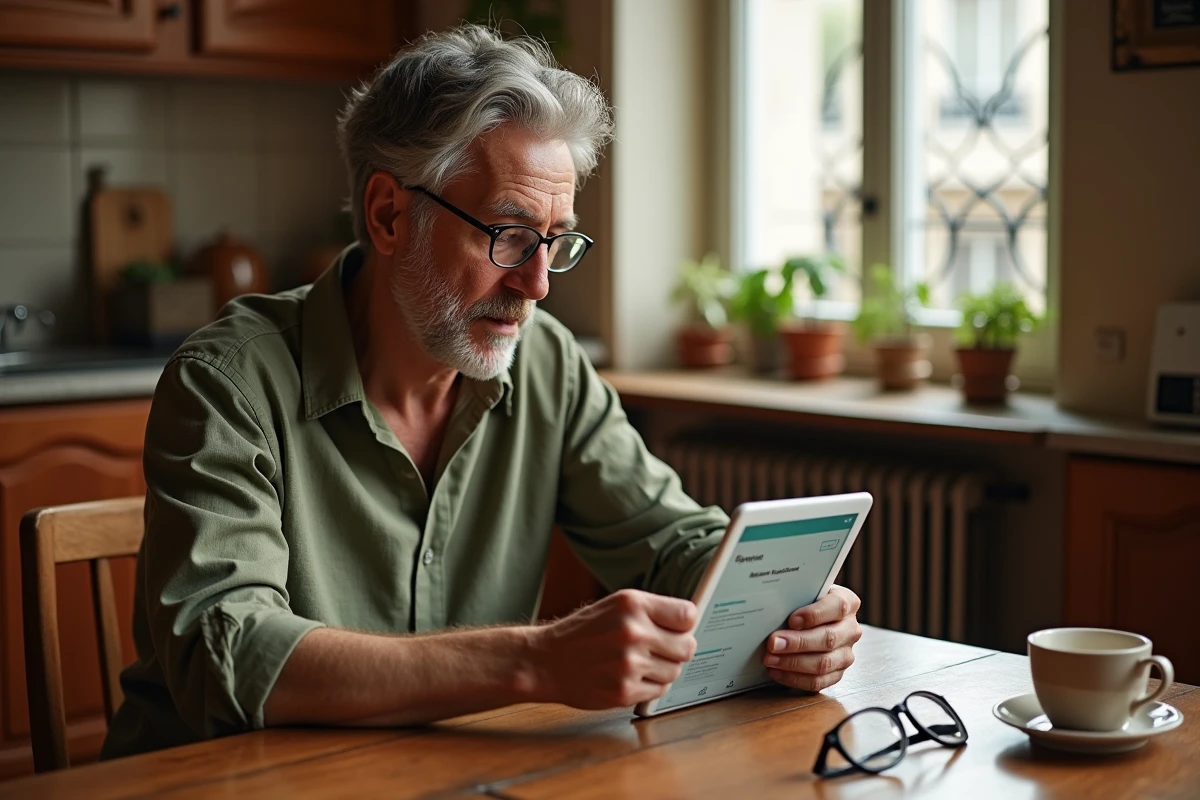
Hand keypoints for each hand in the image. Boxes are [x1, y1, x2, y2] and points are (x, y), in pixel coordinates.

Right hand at [525, 589, 697, 708]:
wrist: (545, 661)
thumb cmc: (582, 632)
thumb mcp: (614, 606)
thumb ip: (651, 612)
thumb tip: (690, 624)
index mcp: (632, 604)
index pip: (687, 615)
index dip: (684, 625)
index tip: (677, 629)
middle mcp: (633, 632)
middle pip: (687, 647)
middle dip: (677, 649)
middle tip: (660, 650)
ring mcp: (629, 664)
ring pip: (675, 671)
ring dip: (662, 670)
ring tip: (637, 663)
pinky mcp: (624, 692)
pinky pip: (659, 691)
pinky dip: (650, 686)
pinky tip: (629, 677)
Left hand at [762, 585, 861, 691]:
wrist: (812, 619)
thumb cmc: (805, 603)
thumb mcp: (805, 593)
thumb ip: (796, 598)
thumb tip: (773, 608)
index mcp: (848, 602)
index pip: (837, 607)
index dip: (814, 615)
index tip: (792, 620)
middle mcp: (850, 629)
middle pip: (829, 639)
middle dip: (798, 643)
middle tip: (773, 643)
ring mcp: (846, 653)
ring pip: (823, 663)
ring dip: (793, 663)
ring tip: (771, 659)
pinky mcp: (837, 673)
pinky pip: (818, 681)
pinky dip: (795, 678)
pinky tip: (777, 671)